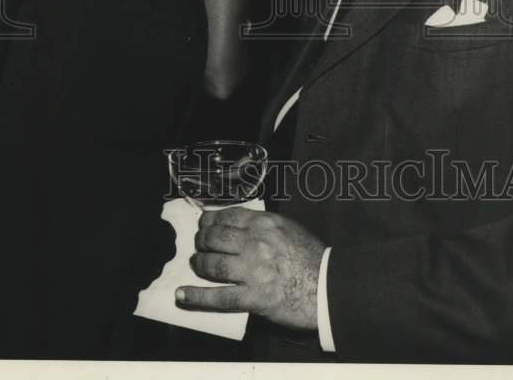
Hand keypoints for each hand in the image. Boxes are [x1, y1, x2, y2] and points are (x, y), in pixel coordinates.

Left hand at [175, 206, 324, 330]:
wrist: (330, 287)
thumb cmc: (313, 258)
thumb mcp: (290, 229)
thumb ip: (266, 227)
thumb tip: (242, 228)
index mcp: (267, 223)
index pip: (229, 216)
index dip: (210, 220)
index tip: (204, 224)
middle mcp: (257, 242)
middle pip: (216, 237)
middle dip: (202, 241)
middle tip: (199, 245)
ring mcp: (254, 270)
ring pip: (214, 264)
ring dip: (200, 264)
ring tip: (196, 264)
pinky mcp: (254, 297)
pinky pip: (219, 296)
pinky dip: (197, 297)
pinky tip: (182, 295)